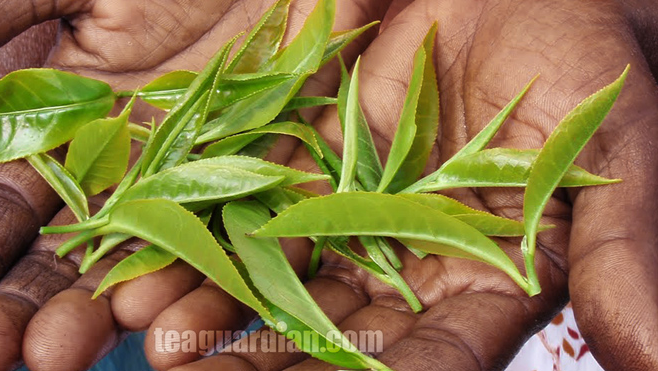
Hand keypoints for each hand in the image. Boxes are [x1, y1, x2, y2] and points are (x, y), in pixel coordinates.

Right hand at [0, 1, 388, 369]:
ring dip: (99, 311)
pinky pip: (234, 243)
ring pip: (145, 264)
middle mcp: (128, 172)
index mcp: (70, 130)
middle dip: (21, 305)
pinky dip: (202, 281)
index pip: (4, 208)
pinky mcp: (268, 183)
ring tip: (55, 352)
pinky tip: (158, 319)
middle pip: (68, 255)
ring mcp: (199, 183)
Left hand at [143, 0, 657, 369]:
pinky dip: (209, 239)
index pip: (436, 354)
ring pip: (282, 282)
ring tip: (160, 343)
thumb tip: (648, 357)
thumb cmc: (583, 66)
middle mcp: (412, 265)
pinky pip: (254, 213)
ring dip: (223, 312)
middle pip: (339, 334)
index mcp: (488, 280)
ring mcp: (355, 221)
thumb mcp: (613, 155)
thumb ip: (620, 254)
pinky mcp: (312, 172)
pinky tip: (157, 269)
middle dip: (270, 361)